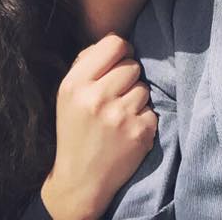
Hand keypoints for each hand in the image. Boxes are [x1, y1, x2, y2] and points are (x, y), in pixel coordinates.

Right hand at [41, 34, 156, 219]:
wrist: (80, 180)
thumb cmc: (76, 130)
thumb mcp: (68, 94)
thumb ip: (87, 63)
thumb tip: (116, 41)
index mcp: (76, 84)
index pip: (114, 43)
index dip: (122, 50)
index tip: (119, 62)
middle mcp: (97, 98)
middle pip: (133, 65)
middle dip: (127, 78)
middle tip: (114, 97)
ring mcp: (120, 116)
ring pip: (144, 87)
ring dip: (136, 98)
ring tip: (118, 116)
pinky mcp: (140, 131)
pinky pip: (152, 109)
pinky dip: (143, 118)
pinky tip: (127, 130)